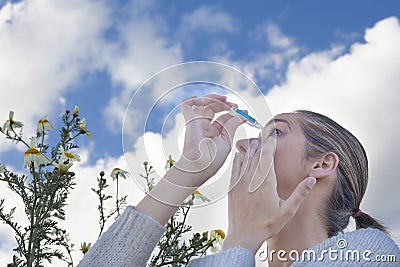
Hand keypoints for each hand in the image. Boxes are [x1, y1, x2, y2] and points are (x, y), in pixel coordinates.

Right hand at [174, 94, 244, 186]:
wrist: (199, 166)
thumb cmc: (211, 160)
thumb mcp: (227, 141)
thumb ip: (233, 126)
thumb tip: (242, 116)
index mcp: (213, 134)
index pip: (223, 119)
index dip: (234, 113)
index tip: (245, 112)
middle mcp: (204, 127)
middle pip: (214, 108)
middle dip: (225, 104)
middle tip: (235, 105)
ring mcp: (196, 123)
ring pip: (203, 104)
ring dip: (214, 98)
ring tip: (224, 100)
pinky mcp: (189, 120)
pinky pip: (187, 105)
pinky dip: (194, 99)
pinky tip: (206, 100)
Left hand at [222, 137, 315, 253]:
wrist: (243, 235)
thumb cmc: (266, 224)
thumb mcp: (287, 211)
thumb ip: (300, 194)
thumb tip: (311, 179)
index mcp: (266, 181)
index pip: (267, 155)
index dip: (270, 142)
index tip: (273, 134)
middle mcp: (251, 178)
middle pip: (256, 154)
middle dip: (261, 143)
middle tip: (265, 135)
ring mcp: (240, 182)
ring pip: (245, 159)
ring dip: (250, 149)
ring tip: (255, 142)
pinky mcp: (232, 187)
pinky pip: (235, 168)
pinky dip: (238, 159)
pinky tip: (240, 155)